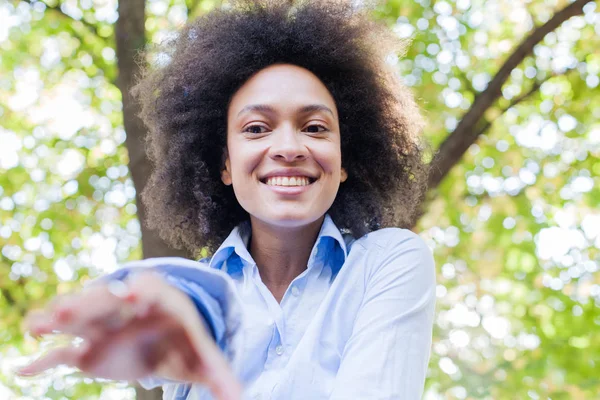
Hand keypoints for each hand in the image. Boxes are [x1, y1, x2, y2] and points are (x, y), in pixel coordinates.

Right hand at [18, 271, 241, 399]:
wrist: (160, 332)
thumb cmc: (182, 336)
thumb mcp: (201, 352)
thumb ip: (217, 372)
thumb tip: (239, 397)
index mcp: (157, 301)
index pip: (147, 291)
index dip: (136, 292)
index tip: (128, 294)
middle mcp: (124, 308)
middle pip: (104, 301)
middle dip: (88, 304)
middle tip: (68, 311)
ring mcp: (103, 326)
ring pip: (78, 319)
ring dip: (57, 323)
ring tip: (36, 329)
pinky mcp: (87, 348)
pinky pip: (63, 353)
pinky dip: (44, 359)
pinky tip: (24, 369)